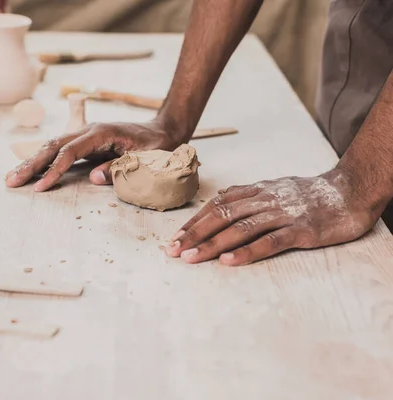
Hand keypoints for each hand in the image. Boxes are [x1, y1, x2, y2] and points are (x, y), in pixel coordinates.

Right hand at [5, 121, 181, 191]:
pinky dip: (44, 161)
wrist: (163, 130)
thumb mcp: (144, 159)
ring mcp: (85, 135)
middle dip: (31, 164)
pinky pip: (60, 151)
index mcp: (101, 133)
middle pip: (53, 146)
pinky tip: (32, 171)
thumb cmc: (157, 145)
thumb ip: (119, 168)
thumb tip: (94, 178)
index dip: (54, 170)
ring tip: (12, 177)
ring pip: (52, 147)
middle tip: (11, 181)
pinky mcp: (86, 143)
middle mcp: (88, 131)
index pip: (69, 152)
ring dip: (32, 162)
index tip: (41, 187)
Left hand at [166, 169, 381, 265]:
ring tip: (191, 259)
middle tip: (172, 251)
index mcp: (256, 191)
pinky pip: (270, 241)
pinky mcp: (301, 229)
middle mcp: (264, 200)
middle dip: (194, 235)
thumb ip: (247, 195)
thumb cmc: (309, 193)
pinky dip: (248, 252)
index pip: (217, 206)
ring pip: (240, 229)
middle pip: (221, 216)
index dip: (194, 222)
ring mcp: (282, 214)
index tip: (174, 238)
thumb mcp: (273, 188)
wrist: (350, 190)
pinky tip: (229, 262)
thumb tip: (218, 201)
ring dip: (212, 244)